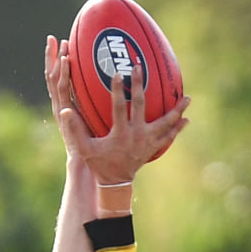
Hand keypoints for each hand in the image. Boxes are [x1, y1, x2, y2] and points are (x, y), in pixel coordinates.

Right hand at [44, 36, 187, 182]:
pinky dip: (177, 128)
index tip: (118, 73)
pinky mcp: (154, 147)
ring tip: (187, 99)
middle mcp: (137, 136)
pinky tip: (186, 119)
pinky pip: (169, 136)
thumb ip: (75, 131)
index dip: (119, 91)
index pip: (120, 108)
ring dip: (177, 111)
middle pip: (142, 107)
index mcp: (120, 135)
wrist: (115, 183)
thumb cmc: (100, 163)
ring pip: (165, 123)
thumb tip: (63, 111)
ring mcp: (148, 142)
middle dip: (141, 86)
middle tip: (140, 68)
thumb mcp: (85, 150)